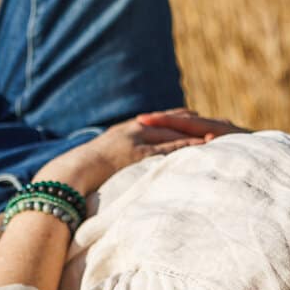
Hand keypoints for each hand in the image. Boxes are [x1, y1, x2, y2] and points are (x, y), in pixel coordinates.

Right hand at [34, 110, 245, 194]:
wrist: (71, 172)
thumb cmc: (85, 170)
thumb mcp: (106, 157)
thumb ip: (121, 157)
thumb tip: (129, 165)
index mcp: (129, 129)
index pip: (161, 120)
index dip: (182, 118)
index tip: (200, 117)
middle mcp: (135, 129)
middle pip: (172, 120)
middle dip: (195, 120)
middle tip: (219, 120)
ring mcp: (135, 139)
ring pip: (172, 131)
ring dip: (195, 131)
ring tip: (219, 132)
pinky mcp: (137, 153)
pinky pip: (165, 148)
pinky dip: (185, 146)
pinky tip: (202, 148)